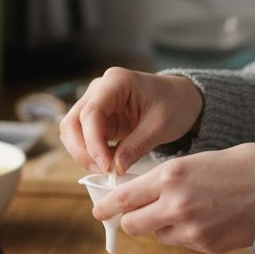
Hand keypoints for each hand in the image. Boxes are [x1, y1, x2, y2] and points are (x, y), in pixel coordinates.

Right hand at [60, 67, 203, 174]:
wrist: (181, 99)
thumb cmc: (175, 104)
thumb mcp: (160, 126)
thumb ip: (136, 146)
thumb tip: (115, 169)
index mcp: (116, 82)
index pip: (91, 113)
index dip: (93, 143)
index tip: (106, 166)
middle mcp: (98, 89)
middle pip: (72, 122)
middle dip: (83, 151)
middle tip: (103, 171)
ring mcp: (95, 103)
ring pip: (72, 132)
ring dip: (84, 154)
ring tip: (107, 170)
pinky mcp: (98, 119)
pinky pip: (83, 138)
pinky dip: (91, 154)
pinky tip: (109, 164)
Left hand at [93, 143, 254, 253]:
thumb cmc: (242, 165)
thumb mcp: (197, 161)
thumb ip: (167, 179)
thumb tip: (141, 194)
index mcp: (171, 176)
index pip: (124, 197)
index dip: (107, 205)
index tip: (99, 209)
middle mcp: (176, 205)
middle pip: (133, 224)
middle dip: (130, 220)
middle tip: (133, 215)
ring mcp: (191, 230)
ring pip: (157, 236)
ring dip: (160, 226)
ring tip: (185, 210)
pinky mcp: (206, 246)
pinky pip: (182, 243)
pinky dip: (185, 234)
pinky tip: (206, 218)